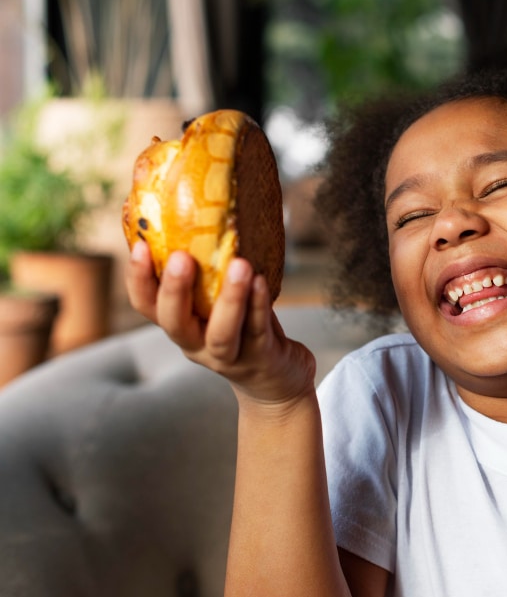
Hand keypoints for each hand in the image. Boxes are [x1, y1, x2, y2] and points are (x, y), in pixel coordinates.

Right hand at [125, 241, 315, 405]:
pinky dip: (259, 306)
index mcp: (181, 326)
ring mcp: (228, 357)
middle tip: (180, 257)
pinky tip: (262, 281)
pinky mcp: (261, 360)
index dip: (138, 279)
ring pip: (220, 333)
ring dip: (228, 298)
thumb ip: (211, 272)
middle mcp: (197, 345)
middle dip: (174, 290)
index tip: (139, 246)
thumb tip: (207, 213)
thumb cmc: (246, 330)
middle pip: (174, 323)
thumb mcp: (220, 303)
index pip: (147, 306)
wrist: (277, 383)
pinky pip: (257, 331)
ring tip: (239, 264)